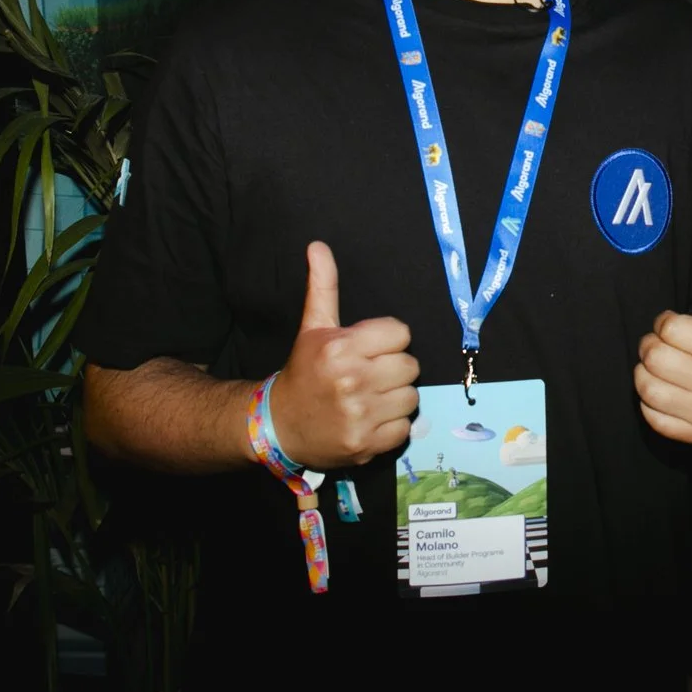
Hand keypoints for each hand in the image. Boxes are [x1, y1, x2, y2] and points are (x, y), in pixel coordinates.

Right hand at [265, 242, 419, 469]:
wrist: (279, 426)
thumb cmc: (303, 372)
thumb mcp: (313, 327)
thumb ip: (322, 286)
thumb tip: (318, 245)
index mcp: (341, 348)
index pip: (401, 333)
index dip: (389, 340)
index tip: (370, 348)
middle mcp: (352, 381)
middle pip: (410, 366)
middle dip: (393, 368)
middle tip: (371, 374)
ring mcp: (360, 416)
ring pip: (411, 397)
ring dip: (396, 397)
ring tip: (372, 397)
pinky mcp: (366, 445)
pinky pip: (405, 428)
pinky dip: (392, 426)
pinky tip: (371, 419)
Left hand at [635, 230, 691, 445]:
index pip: (670, 327)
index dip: (665, 322)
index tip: (674, 326)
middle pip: (654, 357)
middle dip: (652, 347)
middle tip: (663, 346)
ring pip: (646, 387)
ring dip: (645, 374)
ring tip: (660, 368)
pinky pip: (652, 417)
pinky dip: (650, 403)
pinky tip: (665, 392)